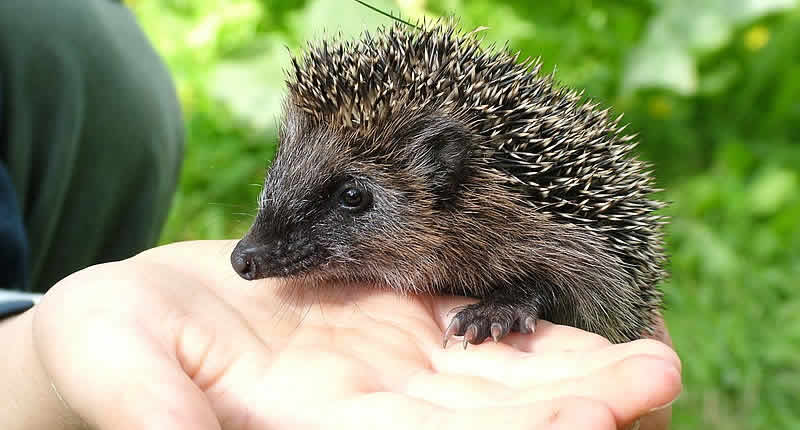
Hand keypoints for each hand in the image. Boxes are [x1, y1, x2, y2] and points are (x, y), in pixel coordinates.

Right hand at [22, 240, 679, 429]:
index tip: (583, 420)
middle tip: (653, 379)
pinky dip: (527, 331)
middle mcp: (364, 410)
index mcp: (307, 427)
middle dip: (566, 407)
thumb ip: (147, 403)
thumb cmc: (111, 341)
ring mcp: (384, 369)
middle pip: (480, 422)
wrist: (139, 318)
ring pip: (491, 380)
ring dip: (569, 372)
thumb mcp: (112, 360)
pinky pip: (470, 331)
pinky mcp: (390, 324)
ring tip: (649, 358)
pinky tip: (583, 323)